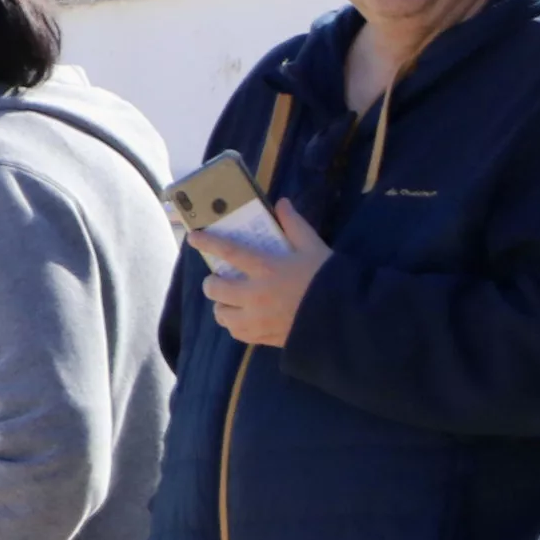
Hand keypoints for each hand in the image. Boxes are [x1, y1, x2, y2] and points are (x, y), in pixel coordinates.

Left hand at [199, 200, 330, 349]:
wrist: (345, 316)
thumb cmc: (327, 277)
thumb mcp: (313, 246)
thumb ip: (294, 225)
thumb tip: (282, 203)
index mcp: (267, 268)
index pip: (228, 252)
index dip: (207, 243)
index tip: (193, 238)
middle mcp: (255, 294)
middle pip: (214, 289)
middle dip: (212, 282)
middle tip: (220, 279)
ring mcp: (256, 318)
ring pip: (220, 313)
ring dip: (222, 305)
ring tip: (231, 300)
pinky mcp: (262, 336)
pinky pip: (235, 331)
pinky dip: (234, 323)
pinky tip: (244, 316)